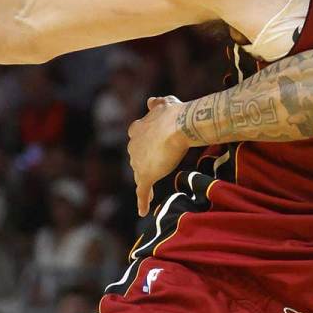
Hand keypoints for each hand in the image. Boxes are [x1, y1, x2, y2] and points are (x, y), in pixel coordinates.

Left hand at [126, 96, 191, 217]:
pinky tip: (143, 211)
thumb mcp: (166, 104)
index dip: (144, 142)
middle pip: (135, 157)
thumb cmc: (175, 114)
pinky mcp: (145, 175)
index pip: (136, 136)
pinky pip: (142, 191)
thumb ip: (157, 103)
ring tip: (149, 192)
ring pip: (138, 174)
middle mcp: (133, 145)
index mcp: (138, 128)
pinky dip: (142, 201)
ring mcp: (138, 162)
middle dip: (143, 162)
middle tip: (155, 167)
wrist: (179, 126)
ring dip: (144, 180)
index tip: (150, 145)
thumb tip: (150, 100)